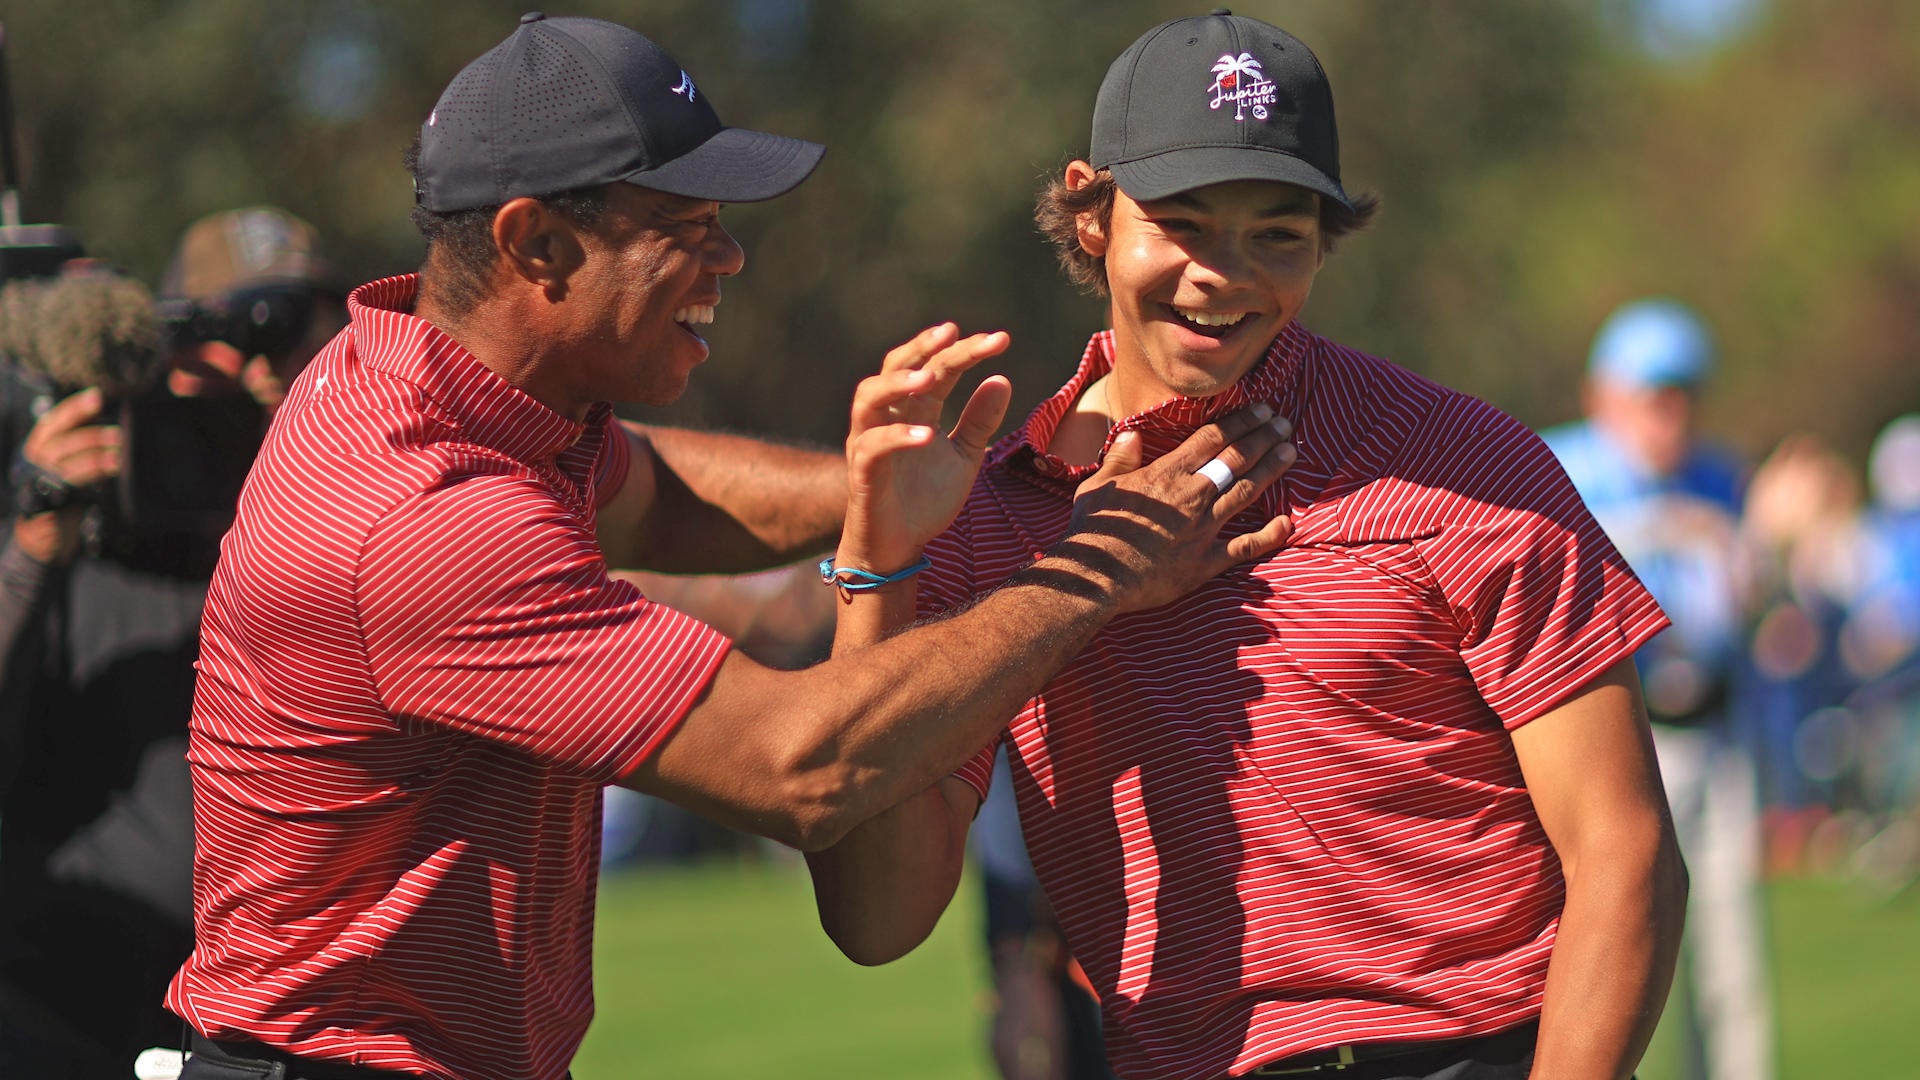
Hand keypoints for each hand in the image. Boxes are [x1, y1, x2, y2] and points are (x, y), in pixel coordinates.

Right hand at [12, 387, 120, 563]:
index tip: (98, 396)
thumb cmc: (63, 500)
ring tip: (121, 456)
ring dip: (96, 455)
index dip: (74, 408)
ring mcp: (38, 482)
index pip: (53, 422)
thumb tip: (116, 430)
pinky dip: (94, 474)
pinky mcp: (48, 502)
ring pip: (66, 461)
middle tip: (120, 434)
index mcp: (38, 449)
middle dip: (92, 434)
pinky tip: (113, 470)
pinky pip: (71, 484)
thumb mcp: (70, 471)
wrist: (45, 542)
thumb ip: (83, 452)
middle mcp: (34, 462)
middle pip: (61, 440)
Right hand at [841, 323, 1013, 569]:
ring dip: (898, 382)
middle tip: (953, 332)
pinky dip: (897, 436)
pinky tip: (927, 435)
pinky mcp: (861, 472)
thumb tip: (1002, 378)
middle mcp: (888, 417)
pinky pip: (872, 446)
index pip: (937, 367)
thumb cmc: (926, 500)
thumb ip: (979, 421)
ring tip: (930, 377)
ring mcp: (870, 441)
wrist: (899, 548)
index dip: (965, 351)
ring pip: (869, 396)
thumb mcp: (964, 458)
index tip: (1000, 340)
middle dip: (923, 347)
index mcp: (915, 410)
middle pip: (897, 366)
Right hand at [1055, 402, 1295, 612]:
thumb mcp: (1098, 485)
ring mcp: (1202, 529)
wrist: (1096, 577)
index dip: (1240, 421)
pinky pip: (1245, 547)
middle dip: (1262, 438)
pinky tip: (1287, 522)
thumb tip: (1132, 435)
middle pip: (1235, 459)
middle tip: (1283, 424)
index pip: (1212, 439)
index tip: (1261, 409)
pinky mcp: (1206, 562)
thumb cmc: (1093, 531)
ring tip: (1290, 452)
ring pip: (1245, 492)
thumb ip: (1119, 458)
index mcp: (1166, 474)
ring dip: (1270, 470)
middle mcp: (1191, 496)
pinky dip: (1268, 536)